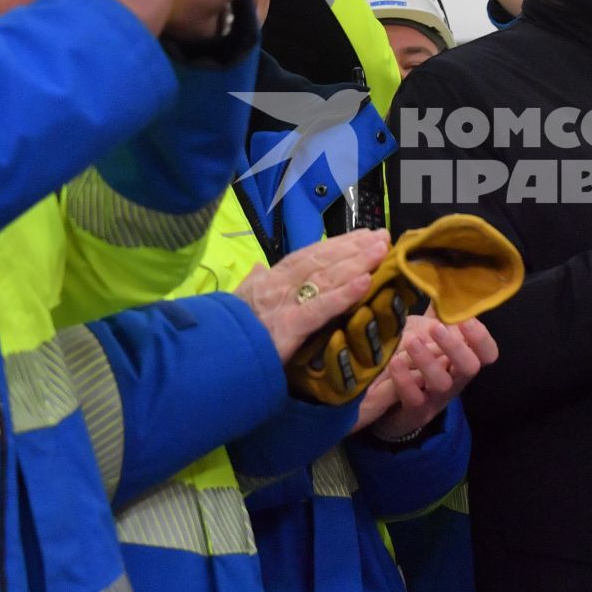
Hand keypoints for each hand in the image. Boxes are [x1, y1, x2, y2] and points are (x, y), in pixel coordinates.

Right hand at [234, 229, 389, 361]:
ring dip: (356, 262)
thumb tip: (257, 266)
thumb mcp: (237, 301)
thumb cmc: (225, 331)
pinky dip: (343, 295)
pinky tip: (365, 283)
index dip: (337, 244)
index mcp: (270, 280)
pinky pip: (320, 308)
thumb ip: (252, 282)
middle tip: (383, 237)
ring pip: (326, 278)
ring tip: (381, 251)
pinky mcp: (287, 326)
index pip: (309, 256)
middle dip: (354, 248)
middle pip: (323, 261)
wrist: (208, 356)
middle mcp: (278, 285)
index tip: (363, 235)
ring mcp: (283, 304)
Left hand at [350, 315, 496, 440]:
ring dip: (428, 360)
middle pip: (471, 367)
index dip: (481, 337)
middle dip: (455, 346)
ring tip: (411, 341)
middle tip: (437, 327)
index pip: (488, 353)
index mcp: (462, 361)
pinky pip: (414, 398)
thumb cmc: (416, 365)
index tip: (464, 319)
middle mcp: (455, 380)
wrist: (393, 408)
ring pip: (442, 383)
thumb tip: (439, 280)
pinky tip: (394, 361)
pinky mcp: (416, 411)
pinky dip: (404, 379)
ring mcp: (436, 398)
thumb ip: (437, 315)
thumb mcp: (429, 338)